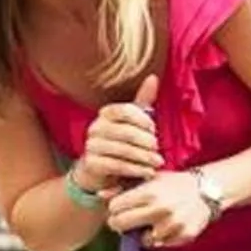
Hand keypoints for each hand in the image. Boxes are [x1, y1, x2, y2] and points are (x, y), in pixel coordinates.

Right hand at [74, 73, 161, 195]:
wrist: (98, 170)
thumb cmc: (119, 142)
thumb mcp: (131, 121)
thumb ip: (142, 101)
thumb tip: (152, 77)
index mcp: (105, 114)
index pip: (124, 110)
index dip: (141, 119)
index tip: (153, 128)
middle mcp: (95, 128)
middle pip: (125, 132)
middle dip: (145, 141)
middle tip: (158, 148)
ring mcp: (92, 146)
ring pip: (122, 150)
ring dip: (143, 157)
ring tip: (157, 162)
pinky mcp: (92, 164)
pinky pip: (117, 165)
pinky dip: (135, 169)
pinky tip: (147, 172)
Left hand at [104, 168, 213, 249]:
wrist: (205, 191)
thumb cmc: (172, 184)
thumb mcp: (149, 180)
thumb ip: (123, 187)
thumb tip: (98, 193)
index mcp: (149, 192)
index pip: (115, 207)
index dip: (115, 208)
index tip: (122, 206)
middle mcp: (160, 208)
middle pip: (120, 224)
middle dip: (120, 223)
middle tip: (127, 220)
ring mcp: (171, 224)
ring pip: (140, 239)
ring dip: (143, 233)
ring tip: (152, 221)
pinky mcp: (182, 236)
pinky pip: (159, 244)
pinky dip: (159, 238)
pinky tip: (166, 226)